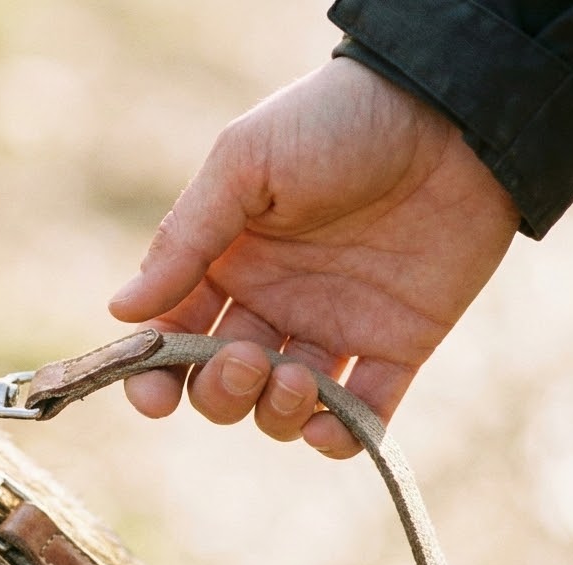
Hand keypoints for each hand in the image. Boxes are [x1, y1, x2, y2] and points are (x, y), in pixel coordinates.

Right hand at [108, 58, 518, 457]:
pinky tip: (332, 428)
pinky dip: (341, 438)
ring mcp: (332, 327)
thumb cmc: (335, 123)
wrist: (451, 116)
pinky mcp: (396, 345)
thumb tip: (121, 311)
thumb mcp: (245, 164)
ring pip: (282, 409)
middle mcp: (272, 302)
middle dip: (221, 390)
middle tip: (249, 357)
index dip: (154, 376)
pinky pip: (361, 416)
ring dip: (276, 413)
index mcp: (227, 261)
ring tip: (299, 378)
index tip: (155, 396)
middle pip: (220, 383)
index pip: (172, 337)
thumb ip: (185, 240)